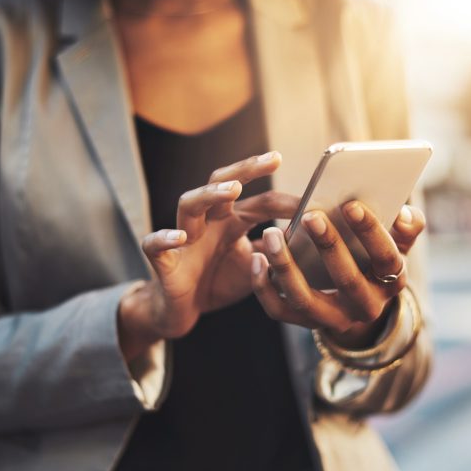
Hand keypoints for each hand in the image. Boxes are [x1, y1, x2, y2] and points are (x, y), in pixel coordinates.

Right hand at [118, 152, 298, 358]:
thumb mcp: (256, 266)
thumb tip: (312, 239)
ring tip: (232, 190)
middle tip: (273, 159)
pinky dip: (165, 238)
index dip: (285, 200)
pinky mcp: (163, 262)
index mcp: (231, 220)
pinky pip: (155, 245)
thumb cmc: (218, 281)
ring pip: (189, 203)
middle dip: (245, 169)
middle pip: (221, 183)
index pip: (259, 201)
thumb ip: (277, 250)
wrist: (183, 311)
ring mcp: (184, 238)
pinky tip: (180, 237)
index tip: (315, 200)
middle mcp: (207, 221)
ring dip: (209, 194)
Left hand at [251, 201, 426, 346]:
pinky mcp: (304, 322)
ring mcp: (332, 319)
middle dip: (329, 246)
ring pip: (305, 299)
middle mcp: (365, 307)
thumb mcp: (397, 245)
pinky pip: (279, 310)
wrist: (358, 301)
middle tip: (311, 215)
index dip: (371, 232)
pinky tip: (256, 258)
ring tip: (271, 234)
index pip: (386, 259)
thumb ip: (407, 228)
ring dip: (286, 266)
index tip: (352, 205)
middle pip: (347, 280)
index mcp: (391, 283)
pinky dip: (263, 286)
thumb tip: (406, 214)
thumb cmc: (374, 259)